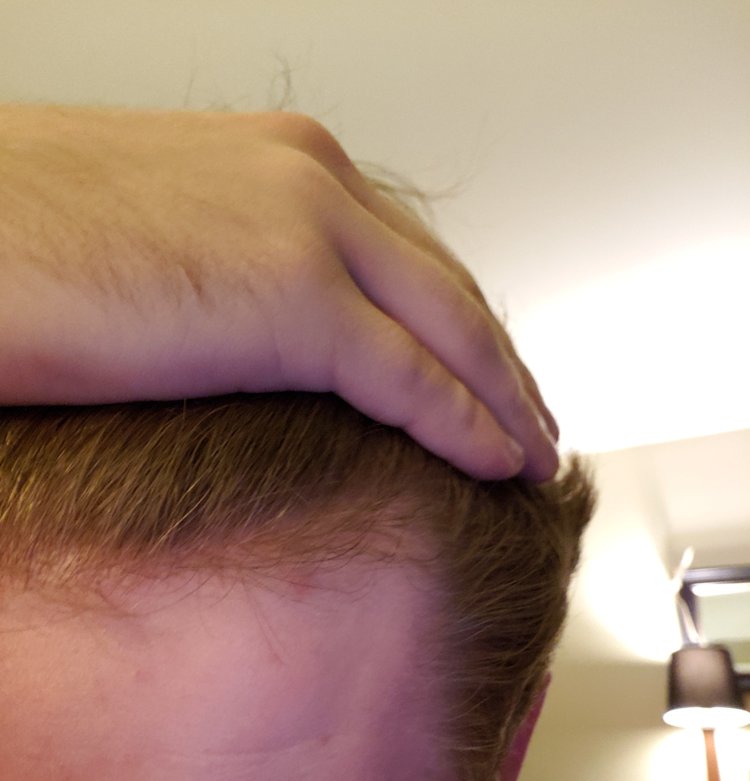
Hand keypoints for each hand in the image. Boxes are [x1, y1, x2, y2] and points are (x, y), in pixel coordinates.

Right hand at [0, 103, 558, 480]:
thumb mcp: (161, 235)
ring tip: (535, 457)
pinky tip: (502, 467)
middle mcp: (312, 179)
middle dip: (499, 362)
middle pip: (446, 286)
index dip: (455, 324)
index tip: (482, 374)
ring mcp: (309, 232)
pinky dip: (468, 426)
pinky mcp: (290, 302)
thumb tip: (252, 324)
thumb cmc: (24, 239)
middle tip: (535, 419)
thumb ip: (235, 265)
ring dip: (505, 400)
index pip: (404, 251)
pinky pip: (414, 379)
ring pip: (451, 330)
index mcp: (280, 161)